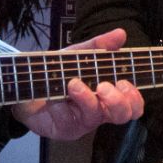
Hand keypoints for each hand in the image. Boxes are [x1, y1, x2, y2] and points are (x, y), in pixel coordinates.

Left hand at [14, 27, 144, 139]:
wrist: (27, 86)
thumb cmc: (58, 73)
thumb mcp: (78, 55)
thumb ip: (99, 46)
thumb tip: (121, 33)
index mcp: (108, 96)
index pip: (132, 105)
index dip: (134, 98)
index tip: (124, 83)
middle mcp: (99, 111)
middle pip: (122, 116)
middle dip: (116, 101)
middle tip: (103, 87)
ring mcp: (82, 122)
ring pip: (94, 118)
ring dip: (85, 98)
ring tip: (73, 83)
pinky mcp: (64, 129)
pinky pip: (66, 118)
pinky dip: (59, 103)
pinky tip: (51, 94)